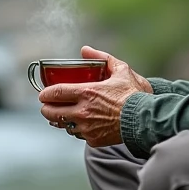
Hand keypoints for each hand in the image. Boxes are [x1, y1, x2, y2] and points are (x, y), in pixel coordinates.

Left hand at [38, 45, 152, 146]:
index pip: (55, 93)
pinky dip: (76, 129)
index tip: (43, 94)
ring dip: (60, 120)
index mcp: (86, 93)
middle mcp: (82, 112)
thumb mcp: (121, 70)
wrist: (146, 119)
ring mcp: (86, 128)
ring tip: (62, 115)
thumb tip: (85, 49)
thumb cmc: (135, 94)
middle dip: (46, 108)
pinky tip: (80, 124)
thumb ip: (102, 57)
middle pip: (51, 113)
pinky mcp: (93, 140)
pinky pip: (77, 135)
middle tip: (48, 105)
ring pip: (62, 126)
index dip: (45, 94)